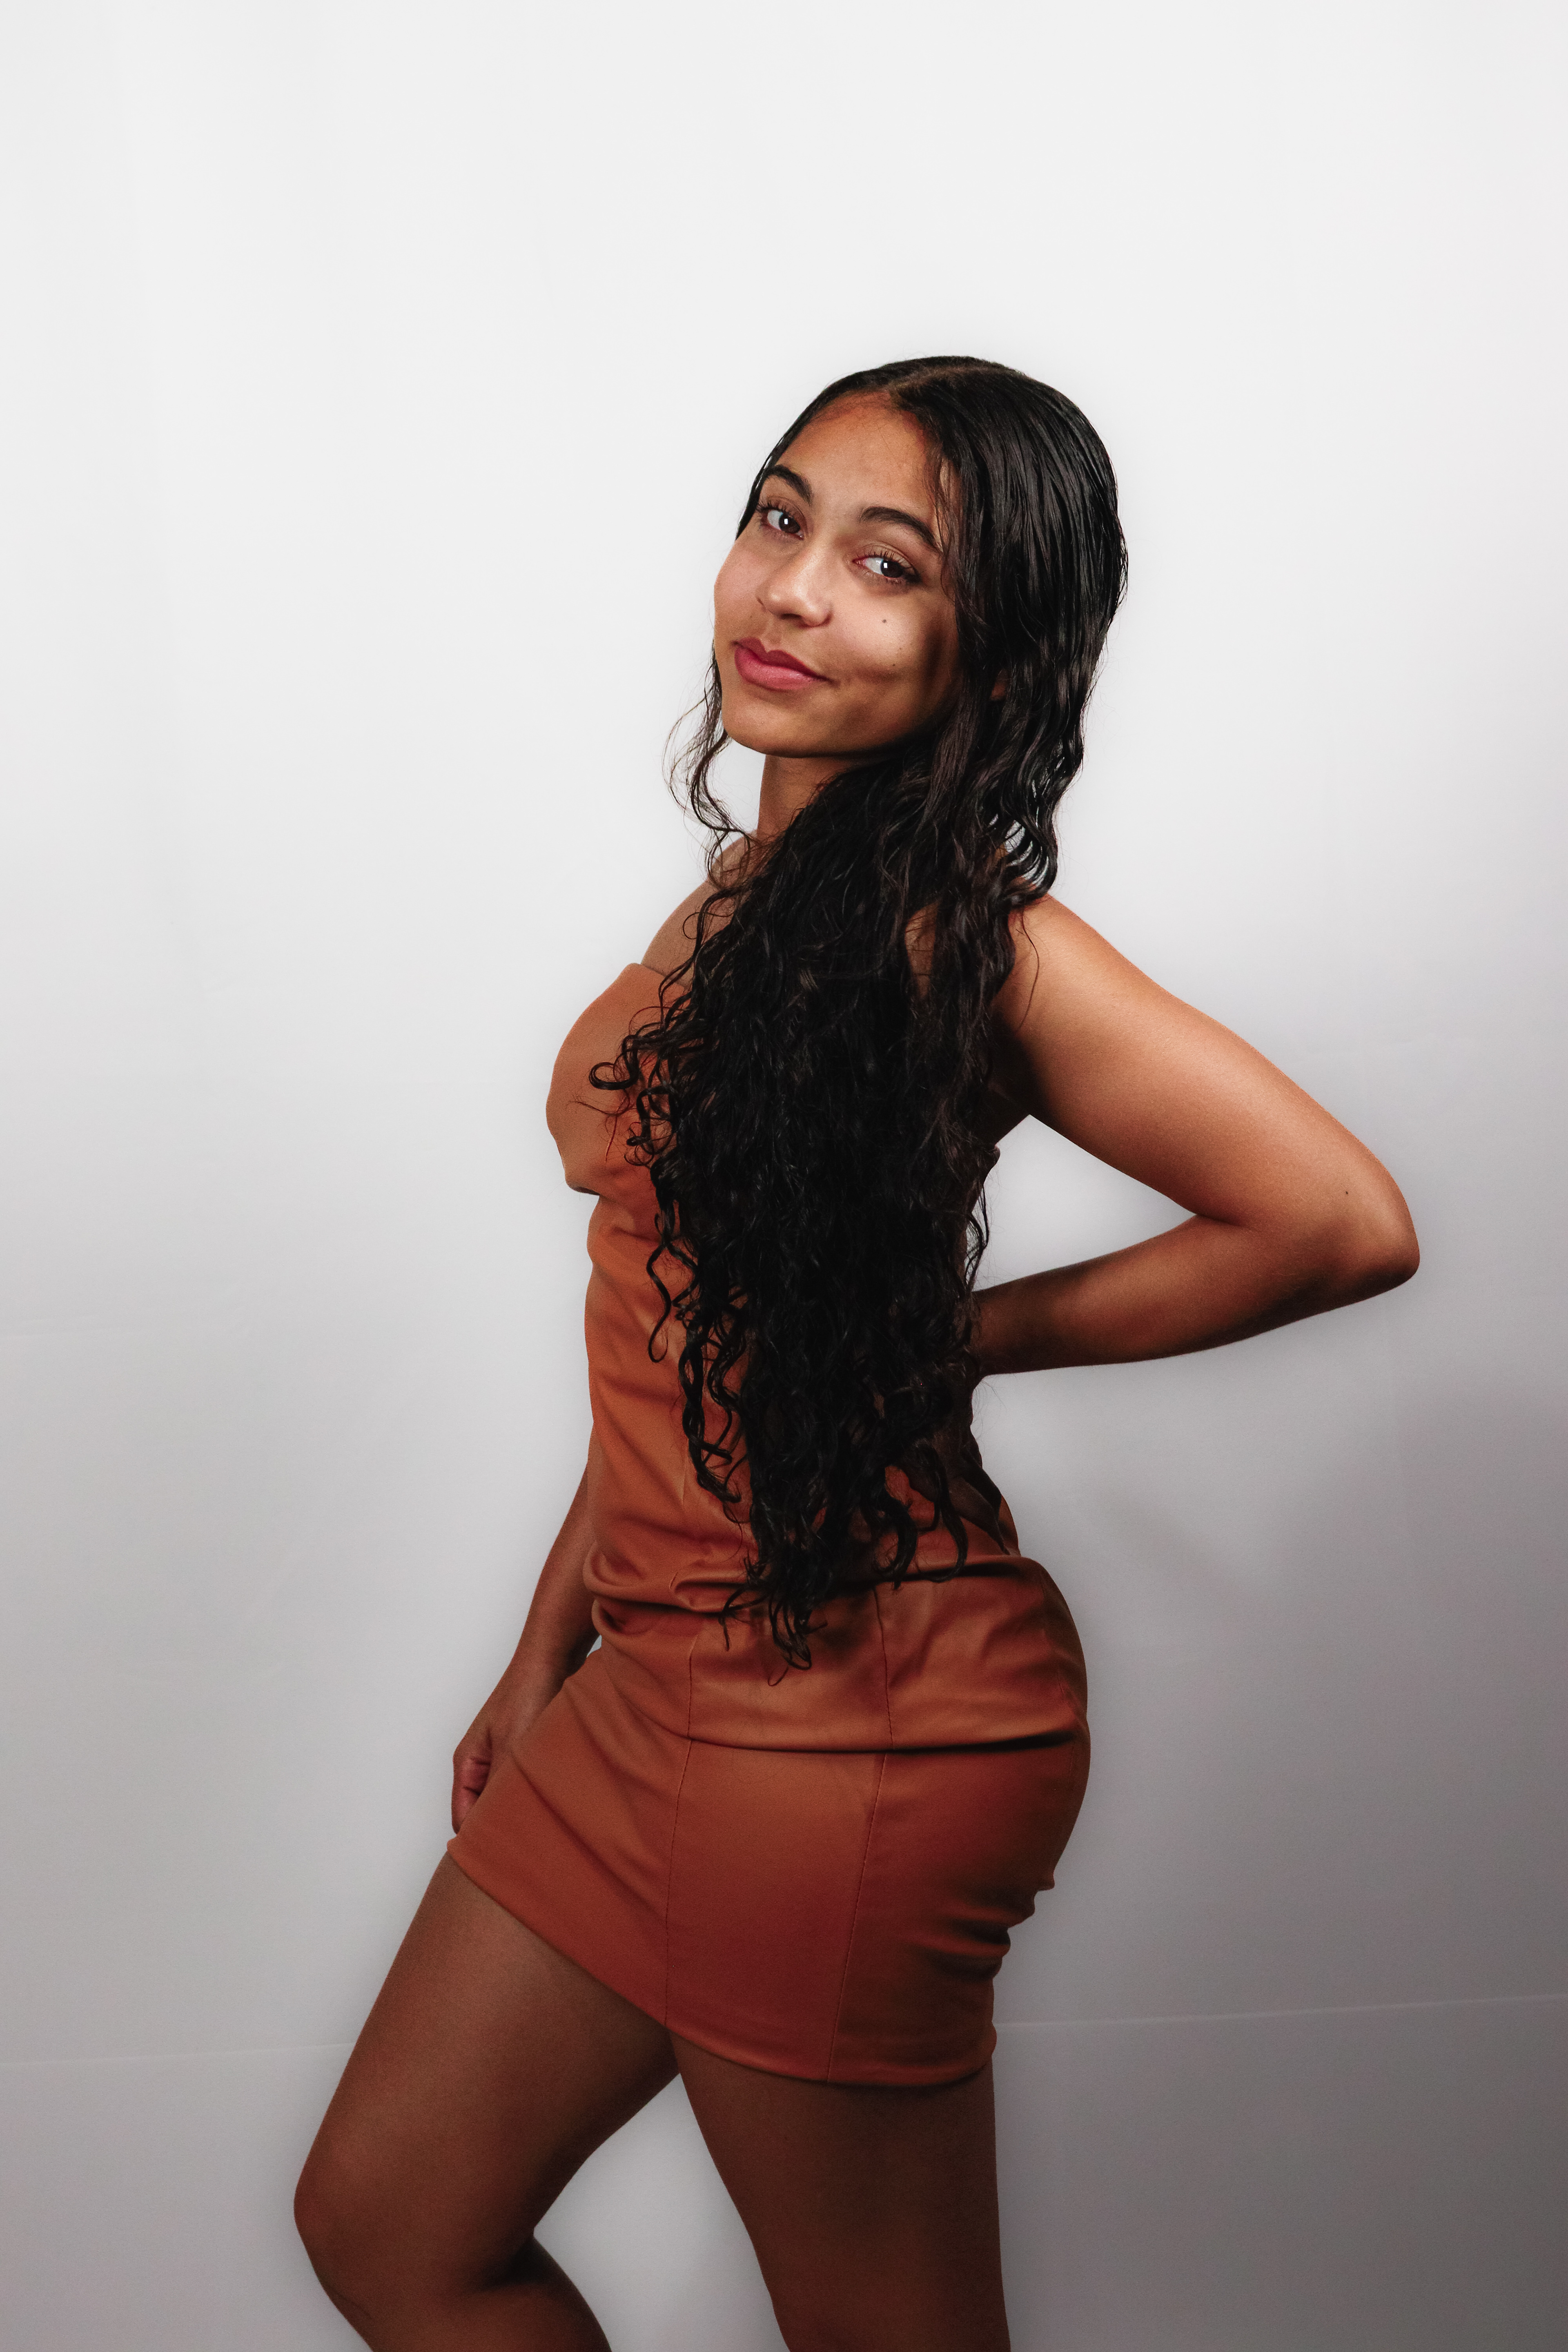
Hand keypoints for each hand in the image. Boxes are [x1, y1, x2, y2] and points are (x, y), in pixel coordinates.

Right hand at [450, 1665, 564, 1833]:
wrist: (553, 1657)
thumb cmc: (527, 1693)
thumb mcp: (513, 1748)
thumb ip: (502, 1789)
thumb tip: (500, 1828)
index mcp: (467, 1764)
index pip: (463, 1820)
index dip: (480, 1842)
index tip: (504, 1862)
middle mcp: (482, 1764)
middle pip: (484, 1812)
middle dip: (503, 1829)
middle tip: (529, 1849)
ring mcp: (504, 1757)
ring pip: (507, 1799)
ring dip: (522, 1810)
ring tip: (545, 1827)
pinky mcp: (527, 1752)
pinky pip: (526, 1785)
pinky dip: (537, 1795)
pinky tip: (556, 1803)